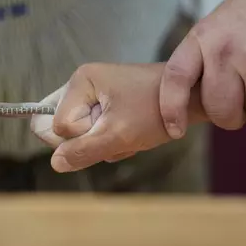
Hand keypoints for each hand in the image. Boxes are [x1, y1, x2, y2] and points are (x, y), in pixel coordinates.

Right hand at [30, 63, 176, 172]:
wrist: (191, 96)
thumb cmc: (157, 111)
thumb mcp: (119, 135)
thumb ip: (83, 151)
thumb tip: (54, 163)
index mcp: (80, 82)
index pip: (57, 125)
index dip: (81, 138)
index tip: (109, 131)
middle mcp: (81, 84)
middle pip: (61, 128)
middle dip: (88, 141)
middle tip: (115, 135)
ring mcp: (91, 94)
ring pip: (78, 134)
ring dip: (102, 142)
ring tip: (128, 133)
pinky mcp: (102, 104)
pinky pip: (91, 131)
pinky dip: (110, 139)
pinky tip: (130, 132)